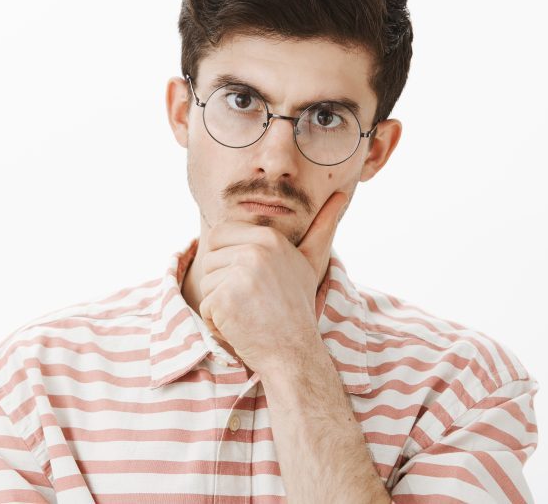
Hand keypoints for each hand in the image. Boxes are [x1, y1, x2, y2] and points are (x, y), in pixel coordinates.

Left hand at [198, 191, 347, 374]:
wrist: (295, 352)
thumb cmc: (297, 307)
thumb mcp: (310, 262)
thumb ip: (322, 227)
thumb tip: (342, 194)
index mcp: (270, 237)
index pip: (219, 235)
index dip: (226, 261)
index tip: (249, 283)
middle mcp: (256, 250)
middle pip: (210, 259)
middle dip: (222, 284)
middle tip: (251, 302)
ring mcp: (240, 273)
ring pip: (206, 283)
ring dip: (220, 306)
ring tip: (249, 315)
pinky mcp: (226, 297)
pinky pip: (205, 306)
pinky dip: (218, 323)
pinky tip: (241, 328)